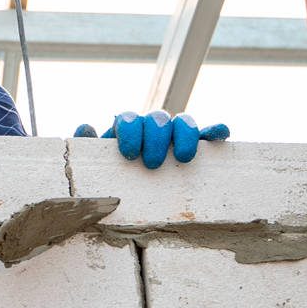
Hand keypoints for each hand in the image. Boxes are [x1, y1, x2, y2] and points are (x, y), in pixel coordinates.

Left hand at [73, 111, 228, 167]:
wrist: (125, 189)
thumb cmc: (109, 174)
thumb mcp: (93, 163)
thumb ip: (86, 146)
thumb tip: (85, 127)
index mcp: (126, 128)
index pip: (129, 118)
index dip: (129, 131)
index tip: (128, 154)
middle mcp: (151, 127)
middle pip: (157, 118)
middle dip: (155, 138)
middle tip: (151, 164)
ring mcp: (174, 135)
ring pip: (182, 121)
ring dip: (184, 134)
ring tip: (182, 157)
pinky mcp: (194, 145)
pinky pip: (206, 134)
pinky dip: (214, 130)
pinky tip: (221, 134)